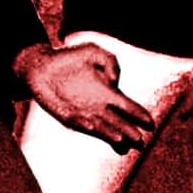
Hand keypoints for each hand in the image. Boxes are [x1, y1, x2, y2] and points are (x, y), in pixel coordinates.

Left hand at [15, 42, 154, 153]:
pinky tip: (93, 127)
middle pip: (119, 125)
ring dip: (110, 135)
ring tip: (121, 140)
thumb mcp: (94, 52)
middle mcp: (100, 107)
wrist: (42, 64)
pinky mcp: (67, 116)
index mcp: (109, 94)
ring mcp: (84, 113)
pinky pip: (79, 123)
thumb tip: (113, 82)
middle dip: (129, 132)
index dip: (140, 116)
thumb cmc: (70, 58)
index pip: (129, 108)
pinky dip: (86, 125)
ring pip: (102, 129)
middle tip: (139, 140)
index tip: (150, 123)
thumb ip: (111, 61)